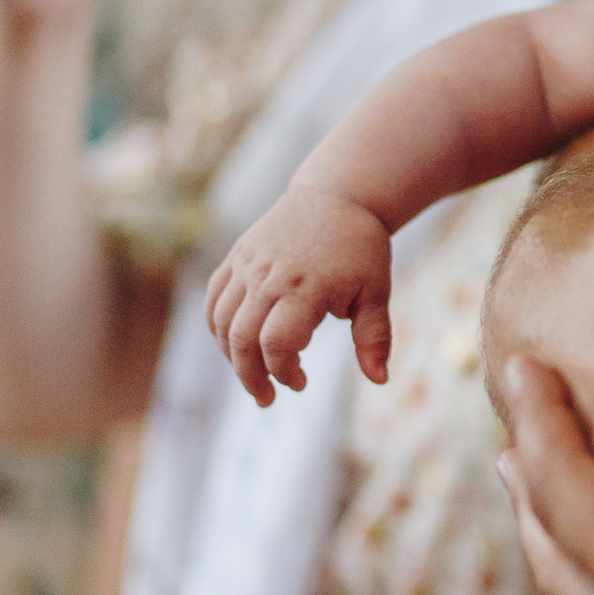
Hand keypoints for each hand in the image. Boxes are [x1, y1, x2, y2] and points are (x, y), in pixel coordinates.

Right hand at [204, 184, 394, 403]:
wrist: (337, 197)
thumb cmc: (360, 249)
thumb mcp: (376, 292)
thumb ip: (374, 337)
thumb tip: (379, 380)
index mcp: (306, 287)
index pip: (276, 343)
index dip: (284, 372)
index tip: (301, 383)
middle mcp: (269, 276)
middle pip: (241, 339)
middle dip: (251, 376)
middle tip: (267, 397)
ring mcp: (247, 265)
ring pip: (221, 322)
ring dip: (232, 357)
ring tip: (253, 376)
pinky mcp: (236, 258)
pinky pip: (214, 300)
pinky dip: (218, 328)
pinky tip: (235, 345)